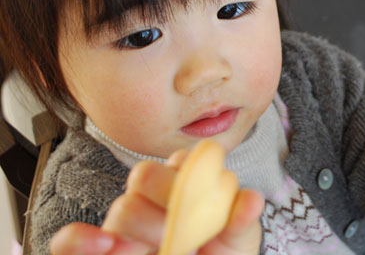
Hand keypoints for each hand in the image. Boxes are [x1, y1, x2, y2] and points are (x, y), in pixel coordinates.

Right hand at [50, 150, 263, 254]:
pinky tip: (106, 246)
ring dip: (142, 232)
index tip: (202, 199)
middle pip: (144, 176)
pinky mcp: (95, 250)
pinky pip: (69, 242)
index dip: (189, 173)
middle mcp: (151, 199)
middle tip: (181, 234)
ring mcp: (122, 226)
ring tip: (162, 251)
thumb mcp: (236, 245)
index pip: (182, 161)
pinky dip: (81, 240)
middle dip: (164, 202)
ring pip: (121, 209)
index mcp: (186, 185)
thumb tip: (253, 200)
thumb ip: (240, 223)